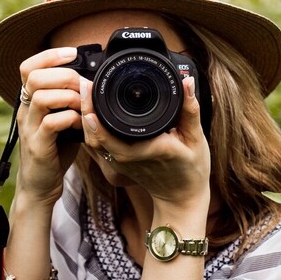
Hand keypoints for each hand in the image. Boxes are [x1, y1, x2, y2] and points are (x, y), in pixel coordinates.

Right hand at [15, 47, 81, 205]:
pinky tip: (80, 125)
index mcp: (29, 102)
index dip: (49, 55)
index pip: (28, 67)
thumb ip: (71, 102)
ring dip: (68, 97)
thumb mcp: (62, 120)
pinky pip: (51, 123)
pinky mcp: (37, 146)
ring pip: (41, 97)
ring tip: (83, 106)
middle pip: (34, 77)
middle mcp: (24, 111)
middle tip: (83, 86)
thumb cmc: (55, 151)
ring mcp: (28, 128)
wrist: (40, 186)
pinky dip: (70, 119)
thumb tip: (93, 83)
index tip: (72, 52)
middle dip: (64, 75)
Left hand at [80, 76, 210, 208]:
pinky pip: (98, 145)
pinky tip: (90, 110)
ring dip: (85, 117)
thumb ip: (190, 109)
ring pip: (92, 141)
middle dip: (85, 109)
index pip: (112, 135)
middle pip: (95, 135)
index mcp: (147, 150)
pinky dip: (91, 128)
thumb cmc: (191, 169)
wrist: (181, 197)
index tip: (91, 91)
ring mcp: (120, 163)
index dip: (96, 117)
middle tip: (84, 84)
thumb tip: (186, 81)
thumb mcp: (196, 138)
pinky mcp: (117, 164)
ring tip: (85, 92)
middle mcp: (128, 159)